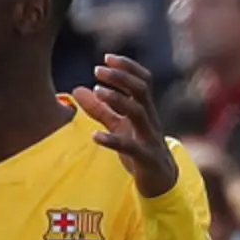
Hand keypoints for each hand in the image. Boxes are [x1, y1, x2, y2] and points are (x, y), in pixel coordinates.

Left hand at [72, 54, 178, 197]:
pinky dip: (112, 141)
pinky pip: (131, 147)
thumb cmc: (140, 148)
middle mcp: (150, 119)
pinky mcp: (146, 158)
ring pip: (139, 113)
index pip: (142, 81)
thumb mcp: (118, 126)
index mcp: (145, 109)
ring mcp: (150, 138)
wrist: (162, 181)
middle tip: (97, 70)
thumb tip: (77, 89)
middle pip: (141, 90)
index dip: (127, 67)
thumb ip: (100, 109)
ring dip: (118, 99)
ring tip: (97, 91)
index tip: (107, 58)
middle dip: (121, 77)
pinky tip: (95, 136)